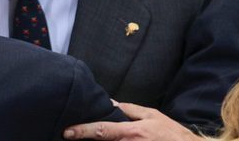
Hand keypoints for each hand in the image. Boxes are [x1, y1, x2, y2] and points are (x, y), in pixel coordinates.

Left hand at [63, 103, 199, 140]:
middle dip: (85, 140)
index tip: (67, 132)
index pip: (102, 130)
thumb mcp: (152, 115)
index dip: (83, 131)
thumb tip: (110, 102)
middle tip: (69, 136)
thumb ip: (129, 110)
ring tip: (84, 139)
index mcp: (131, 132)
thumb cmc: (171, 134)